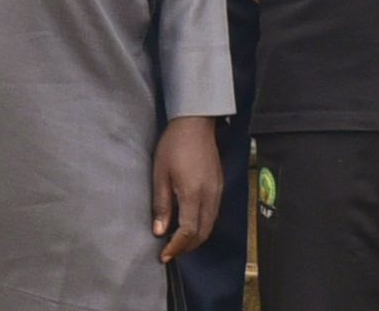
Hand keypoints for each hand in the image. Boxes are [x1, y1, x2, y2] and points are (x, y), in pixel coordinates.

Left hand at [151, 116, 220, 262]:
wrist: (195, 123)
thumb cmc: (174, 145)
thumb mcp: (160, 174)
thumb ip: (162, 205)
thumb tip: (160, 231)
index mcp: (193, 194)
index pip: (188, 232)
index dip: (176, 247)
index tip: (164, 255)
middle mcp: (210, 196)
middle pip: (202, 233)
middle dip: (187, 247)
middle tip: (170, 251)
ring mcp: (217, 191)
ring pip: (210, 225)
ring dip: (195, 238)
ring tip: (178, 240)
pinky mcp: (219, 185)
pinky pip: (214, 214)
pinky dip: (202, 225)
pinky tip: (190, 222)